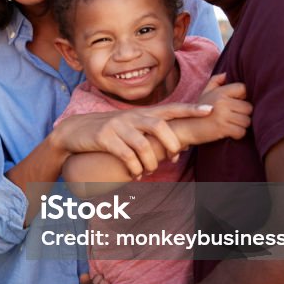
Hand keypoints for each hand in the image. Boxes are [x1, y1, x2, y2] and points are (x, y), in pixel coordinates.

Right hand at [55, 103, 212, 177]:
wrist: (73, 131)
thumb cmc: (109, 132)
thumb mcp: (131, 126)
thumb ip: (153, 132)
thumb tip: (181, 145)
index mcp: (142, 113)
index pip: (171, 108)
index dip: (190, 109)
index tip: (210, 111)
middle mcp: (132, 117)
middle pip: (160, 126)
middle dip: (172, 144)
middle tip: (173, 158)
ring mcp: (118, 126)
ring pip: (144, 145)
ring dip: (151, 163)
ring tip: (149, 172)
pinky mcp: (105, 138)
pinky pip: (126, 156)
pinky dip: (134, 169)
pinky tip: (135, 175)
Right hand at [193, 74, 251, 142]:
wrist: (184, 129)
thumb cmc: (197, 112)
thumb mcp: (205, 94)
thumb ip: (215, 81)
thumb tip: (227, 74)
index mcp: (220, 92)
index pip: (243, 88)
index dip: (244, 96)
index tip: (237, 103)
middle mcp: (222, 102)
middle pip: (248, 107)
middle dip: (244, 114)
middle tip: (234, 118)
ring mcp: (222, 115)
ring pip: (246, 121)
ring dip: (242, 125)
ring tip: (231, 125)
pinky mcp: (222, 128)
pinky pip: (241, 131)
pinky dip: (238, 134)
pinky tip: (230, 133)